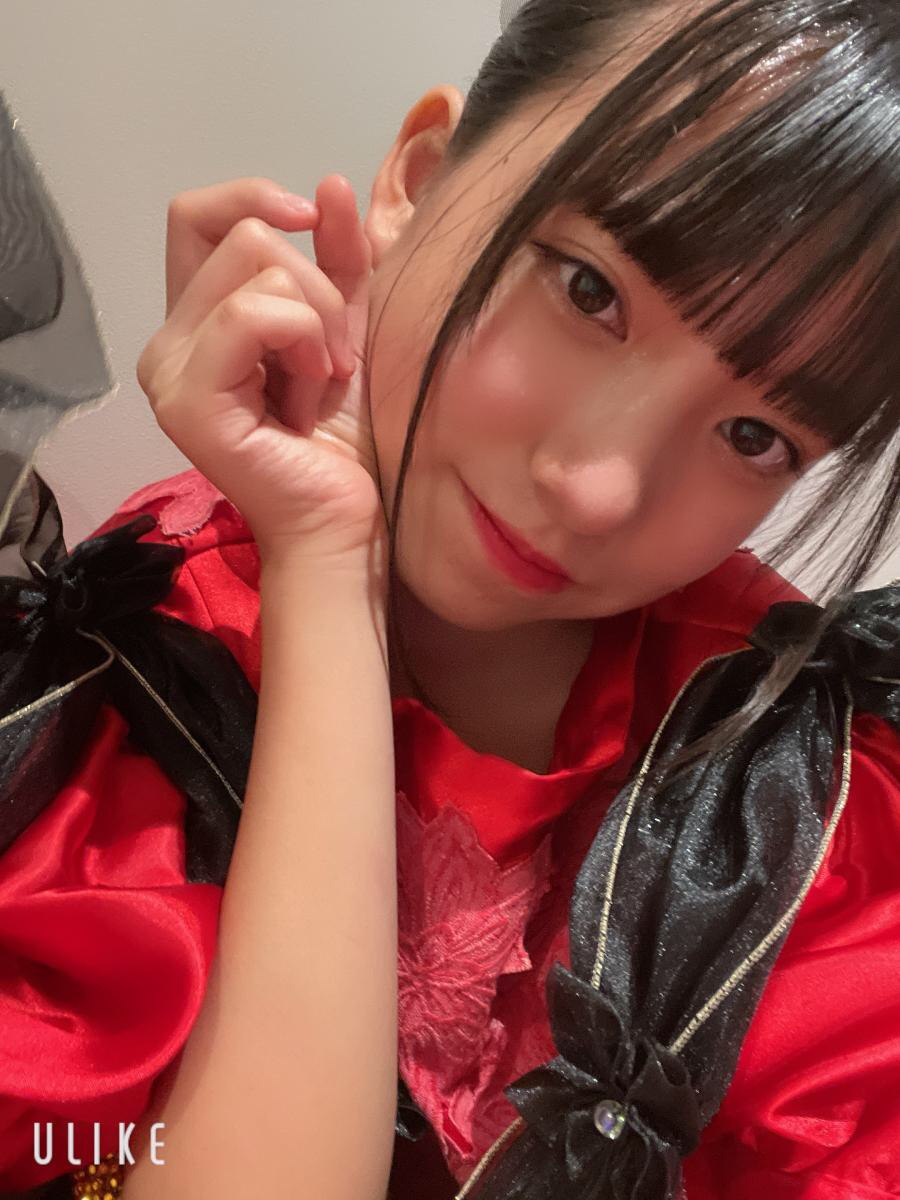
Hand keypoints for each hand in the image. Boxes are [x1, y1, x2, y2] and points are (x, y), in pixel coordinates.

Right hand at [136, 175, 384, 565]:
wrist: (347, 519)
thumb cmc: (347, 437)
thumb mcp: (350, 327)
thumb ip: (340, 260)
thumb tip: (329, 185)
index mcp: (197, 320)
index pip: (196, 215)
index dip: (254, 197)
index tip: (313, 221)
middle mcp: (169, 341)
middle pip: (243, 233)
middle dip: (317, 285)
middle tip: (334, 357)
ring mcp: (169, 371)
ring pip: (256, 267)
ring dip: (317, 320)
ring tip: (321, 382)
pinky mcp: (186, 400)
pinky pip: (252, 316)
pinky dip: (304, 343)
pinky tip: (311, 395)